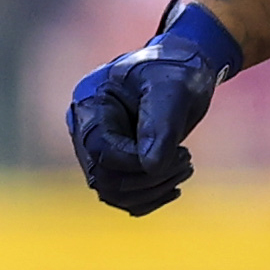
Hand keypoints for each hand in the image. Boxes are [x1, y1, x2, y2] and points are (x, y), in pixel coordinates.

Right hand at [66, 0, 241, 214]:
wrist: (182, 71)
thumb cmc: (177, 70)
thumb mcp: (173, 88)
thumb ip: (161, 124)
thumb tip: (150, 166)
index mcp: (89, 104)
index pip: (101, 151)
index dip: (138, 162)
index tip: (180, 152)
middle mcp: (84, 130)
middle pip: (103, 178)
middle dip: (150, 179)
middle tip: (186, 160)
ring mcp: (95, 150)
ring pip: (111, 193)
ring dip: (152, 191)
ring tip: (184, 167)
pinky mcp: (112, 165)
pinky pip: (121, 197)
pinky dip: (149, 199)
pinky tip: (174, 186)